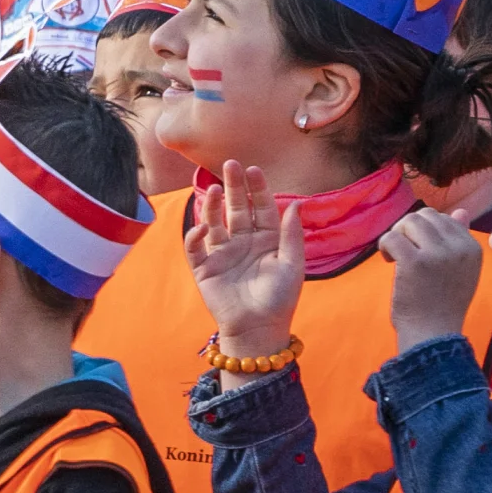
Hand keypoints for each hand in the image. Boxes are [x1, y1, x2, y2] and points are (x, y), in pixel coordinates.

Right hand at [186, 161, 307, 369]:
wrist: (258, 329)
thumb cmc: (279, 299)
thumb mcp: (292, 265)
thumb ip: (291, 235)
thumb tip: (295, 204)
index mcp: (267, 240)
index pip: (262, 208)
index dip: (258, 189)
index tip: (254, 169)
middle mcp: (243, 242)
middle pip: (237, 208)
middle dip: (234, 187)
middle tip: (230, 164)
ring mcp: (222, 253)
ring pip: (215, 222)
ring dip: (214, 205)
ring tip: (216, 188)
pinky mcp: (205, 268)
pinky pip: (196, 248)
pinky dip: (196, 236)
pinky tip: (202, 226)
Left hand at [381, 204, 486, 356]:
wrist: (433, 333)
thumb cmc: (443, 304)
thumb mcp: (461, 270)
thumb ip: (460, 240)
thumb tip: (460, 212)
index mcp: (472, 248)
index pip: (444, 218)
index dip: (424, 231)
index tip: (419, 252)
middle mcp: (459, 247)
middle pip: (424, 216)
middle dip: (408, 230)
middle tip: (403, 252)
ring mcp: (438, 254)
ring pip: (408, 222)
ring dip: (397, 236)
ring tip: (396, 257)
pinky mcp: (415, 262)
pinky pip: (392, 237)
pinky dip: (384, 246)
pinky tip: (388, 261)